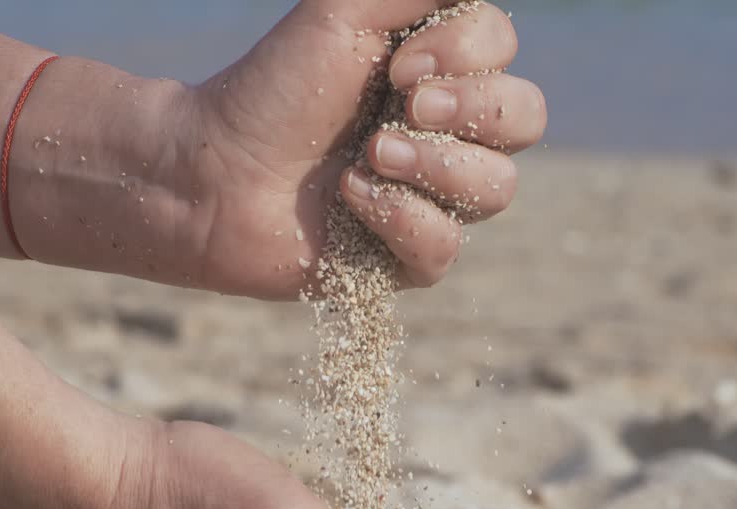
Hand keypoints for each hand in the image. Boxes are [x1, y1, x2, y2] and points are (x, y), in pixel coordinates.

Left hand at [17, 1, 546, 297]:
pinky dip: (399, 219)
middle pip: (525, 118)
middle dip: (469, 109)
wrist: (212, 169)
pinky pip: (445, 248)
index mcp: (439, 70)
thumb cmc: (274, 86)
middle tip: (401, 106)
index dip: (466, 54)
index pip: (504, 52)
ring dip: (434, 166)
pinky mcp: (407, 256)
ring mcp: (433, 197)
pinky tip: (350, 200)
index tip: (398, 64)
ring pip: (497, 189)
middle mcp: (448, 132)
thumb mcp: (346, 11)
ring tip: (368, 158)